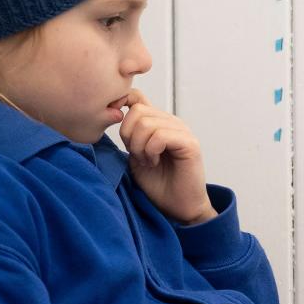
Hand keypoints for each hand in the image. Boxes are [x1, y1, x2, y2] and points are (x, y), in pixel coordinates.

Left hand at [119, 90, 215, 223]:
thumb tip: (114, 113)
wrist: (178, 207)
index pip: (136, 96)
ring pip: (147, 124)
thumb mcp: (135, 155)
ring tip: (148, 161)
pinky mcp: (189, 143)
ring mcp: (182, 130)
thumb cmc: (158, 184)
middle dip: (129, 136)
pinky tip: (154, 163)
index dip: (121, 103)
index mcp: (158, 122)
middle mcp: (171, 121)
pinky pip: (159, 136)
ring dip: (140, 147)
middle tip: (138, 156)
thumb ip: (129, 134)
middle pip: (137, 111)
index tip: (115, 126)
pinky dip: (151, 151)